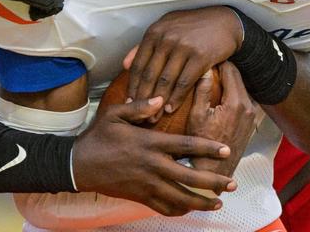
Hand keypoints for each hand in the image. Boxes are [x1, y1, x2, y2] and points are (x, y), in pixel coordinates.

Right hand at [73, 96, 236, 215]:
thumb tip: (160, 99)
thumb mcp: (115, 114)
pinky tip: (189, 210)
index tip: (226, 150)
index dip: (208, 148)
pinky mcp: (139, 196)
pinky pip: (162, 207)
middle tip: (231, 183)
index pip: (186, 146)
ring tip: (217, 202)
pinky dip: (178, 210)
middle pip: (189, 177)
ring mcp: (146, 184)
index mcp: (150, 143)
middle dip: (213, 181)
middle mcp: (152, 166)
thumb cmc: (98, 137)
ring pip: (179, 197)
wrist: (78, 165)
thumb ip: (139, 107)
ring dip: (200, 201)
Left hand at [125, 7, 243, 116]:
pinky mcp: (200, 57)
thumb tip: (124, 64)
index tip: (129, 102)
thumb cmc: (193, 26)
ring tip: (153, 117)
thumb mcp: (166, 28)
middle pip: (150, 75)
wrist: (225, 22)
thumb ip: (144, 46)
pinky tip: (170, 108)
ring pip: (165, 81)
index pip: (138, 64)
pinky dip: (176, 98)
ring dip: (158, 102)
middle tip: (138, 115)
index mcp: (155, 32)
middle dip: (142, 99)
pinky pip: (184, 83)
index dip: (132, 86)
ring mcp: (184, 47)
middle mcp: (167, 38)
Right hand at [188, 62, 258, 177]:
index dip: (220, 60)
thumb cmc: (201, 145)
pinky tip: (220, 93)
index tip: (209, 55)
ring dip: (230, 81)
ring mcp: (252, 115)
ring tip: (214, 76)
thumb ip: (203, 90)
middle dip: (225, 69)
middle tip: (210, 62)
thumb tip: (206, 69)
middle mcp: (249, 106)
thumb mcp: (197, 115)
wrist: (214, 171)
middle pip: (238, 77)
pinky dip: (233, 93)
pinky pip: (243, 100)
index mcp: (237, 102)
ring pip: (241, 88)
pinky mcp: (251, 122)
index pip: (231, 70)